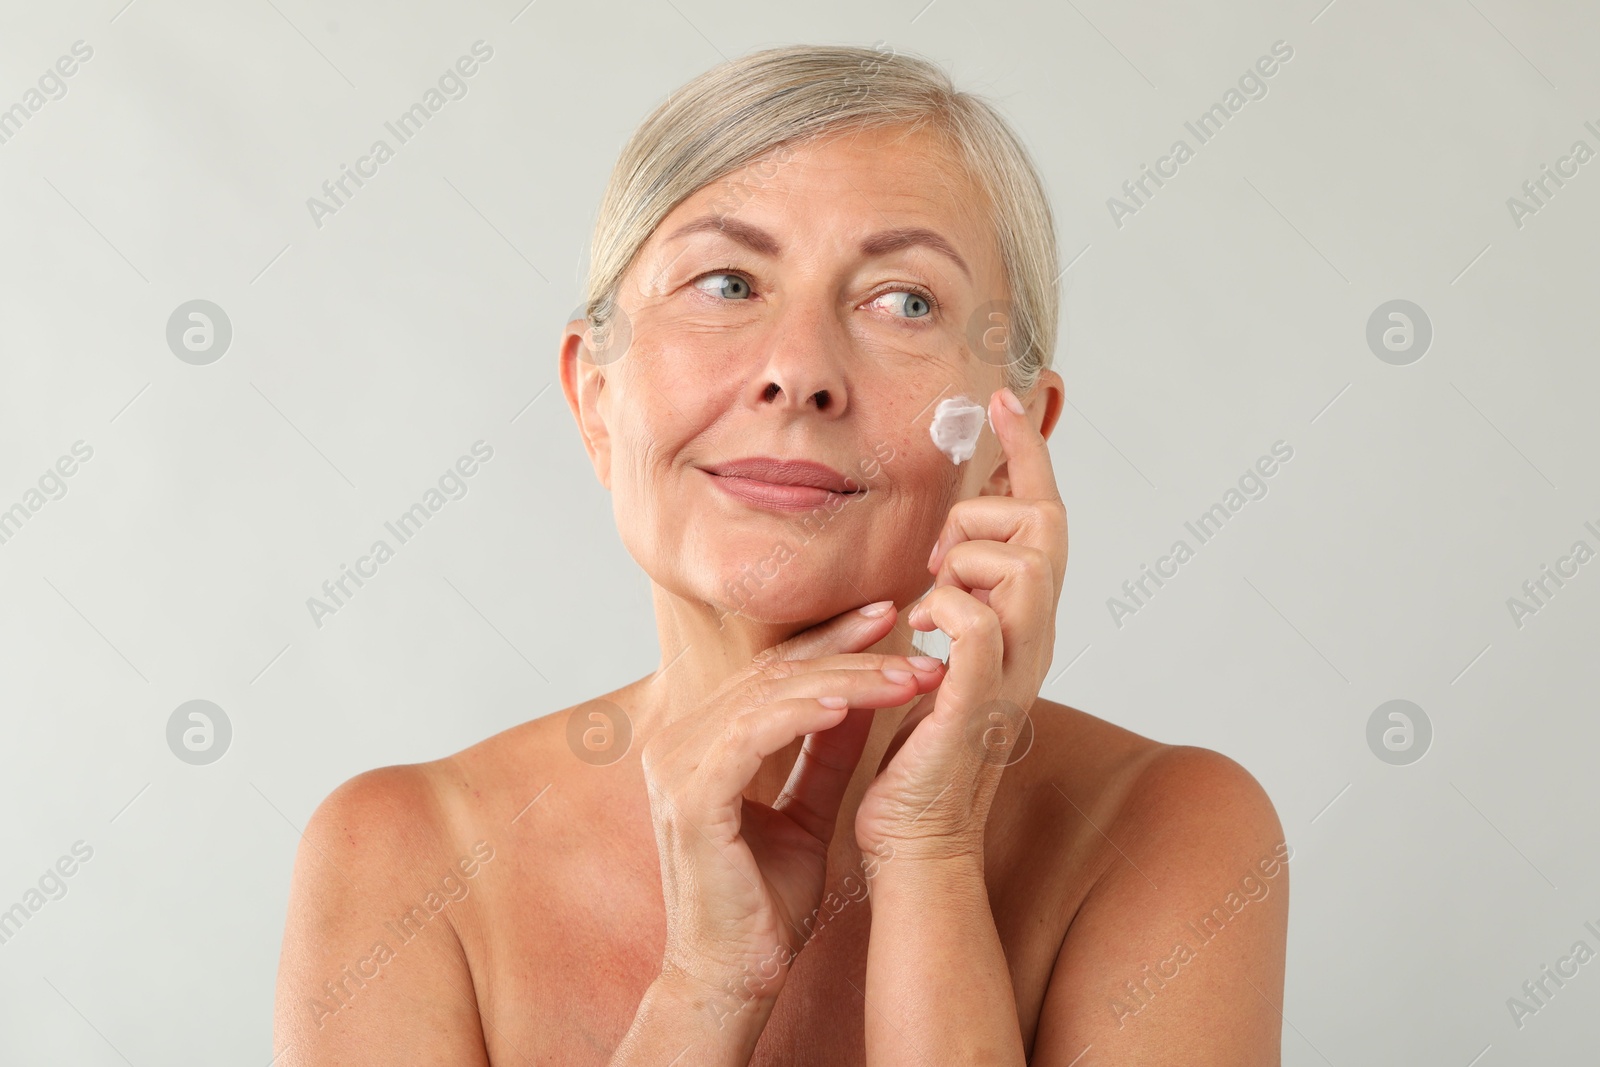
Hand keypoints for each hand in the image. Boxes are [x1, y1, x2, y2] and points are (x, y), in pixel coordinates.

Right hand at [638, 604, 944, 1022]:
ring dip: (846, 679)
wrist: (735, 976)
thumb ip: (829, 750)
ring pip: (770, 695)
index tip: (890, 619)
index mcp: (701, 740)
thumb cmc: (765, 903)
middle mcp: (679, 741)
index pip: (772, 670)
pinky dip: (802, 713)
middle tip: (914, 641)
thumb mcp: (810, 809)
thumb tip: (865, 689)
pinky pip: (751, 734)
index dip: (832, 640)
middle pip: (773, 672)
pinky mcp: (689, 796)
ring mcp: (676, 766)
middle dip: (850, 652)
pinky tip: (849, 704)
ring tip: (907, 675)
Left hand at [856, 386, 1066, 864]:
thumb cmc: (917, 745)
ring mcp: (1014, 672)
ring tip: (926, 605)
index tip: (1005, 396)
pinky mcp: (978, 705)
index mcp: (1024, 621)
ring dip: (962, 563)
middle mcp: (1035, 640)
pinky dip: (944, 611)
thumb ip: (949, 594)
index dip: (1028, 453)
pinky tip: (918, 633)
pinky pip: (979, 624)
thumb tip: (941, 545)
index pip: (1042, 518)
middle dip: (986, 515)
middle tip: (937, 557)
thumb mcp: (936, 649)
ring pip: (1021, 563)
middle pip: (1045, 527)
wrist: (916, 836)